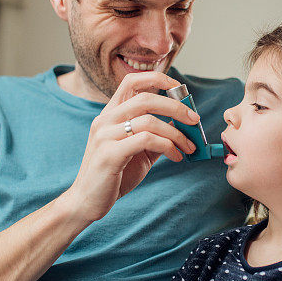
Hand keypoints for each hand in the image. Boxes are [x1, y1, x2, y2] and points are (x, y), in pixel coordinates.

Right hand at [63, 71, 200, 224]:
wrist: (87, 201)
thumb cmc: (114, 175)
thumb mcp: (139, 151)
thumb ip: (156, 135)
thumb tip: (182, 124)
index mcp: (110, 114)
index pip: (131, 81)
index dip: (158, 79)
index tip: (180, 88)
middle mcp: (104, 120)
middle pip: (145, 98)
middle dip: (176, 107)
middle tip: (194, 120)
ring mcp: (104, 136)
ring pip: (149, 120)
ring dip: (176, 133)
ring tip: (189, 147)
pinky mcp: (109, 154)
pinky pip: (146, 140)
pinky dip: (168, 146)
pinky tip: (176, 157)